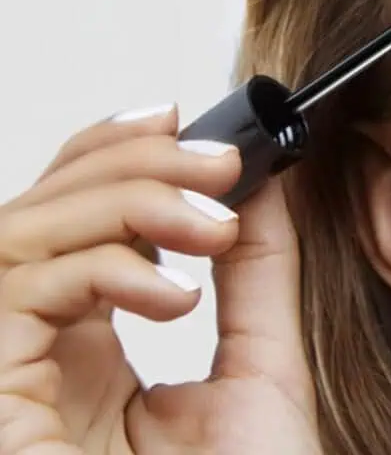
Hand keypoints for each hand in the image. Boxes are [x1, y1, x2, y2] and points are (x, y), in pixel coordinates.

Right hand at [0, 104, 320, 453]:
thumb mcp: (260, 366)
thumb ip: (255, 272)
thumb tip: (264, 183)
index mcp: (89, 346)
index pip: (74, 218)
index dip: (111, 152)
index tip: (176, 120)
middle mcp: (35, 354)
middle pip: (42, 208)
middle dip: (130, 163)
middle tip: (214, 162)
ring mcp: (3, 371)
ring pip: (23, 233)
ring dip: (127, 203)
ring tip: (212, 225)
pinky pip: (15, 289)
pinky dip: (101, 268)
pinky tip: (170, 295)